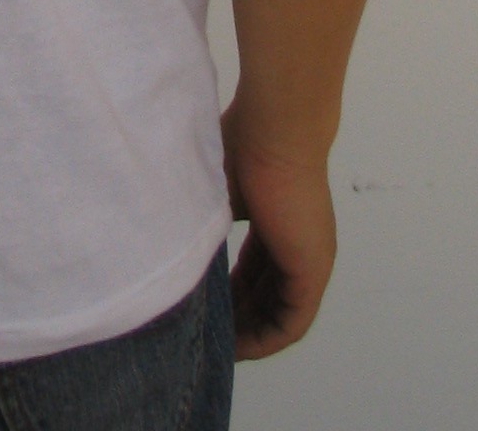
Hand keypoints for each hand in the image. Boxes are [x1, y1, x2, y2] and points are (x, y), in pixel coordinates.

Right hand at [220, 99, 336, 359]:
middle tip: (205, 335)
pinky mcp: (312, 270)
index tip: (201, 304)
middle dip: (236, 318)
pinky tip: (238, 347)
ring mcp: (309, 258)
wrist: (276, 128)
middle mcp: (297, 243)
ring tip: (216, 348)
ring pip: (278, 314)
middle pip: (265, 295)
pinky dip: (265, 338)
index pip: (254, 269)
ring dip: (249, 334)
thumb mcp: (215, 187)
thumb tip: (166, 234)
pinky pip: (290, 322)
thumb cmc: (244, 141)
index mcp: (276, 219)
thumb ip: (202, 214)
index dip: (229, 291)